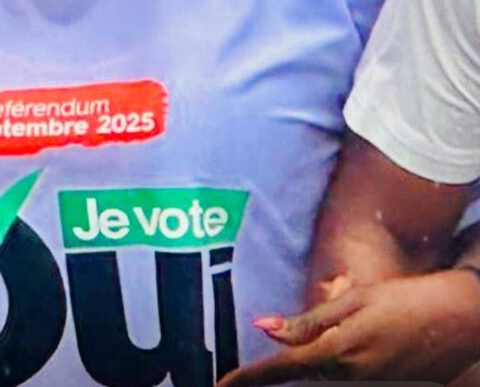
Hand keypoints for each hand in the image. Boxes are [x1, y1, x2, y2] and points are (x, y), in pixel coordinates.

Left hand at [218, 269, 479, 384]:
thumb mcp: (355, 300)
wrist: (459, 319)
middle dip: (269, 377)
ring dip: (296, 374)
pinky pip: (344, 382)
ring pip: (320, 382)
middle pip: (299, 380)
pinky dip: (323, 373)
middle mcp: (351, 378)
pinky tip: (319, 359)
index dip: (249, 377)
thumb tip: (265, 326)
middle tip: (237, 378)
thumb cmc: (404, 300)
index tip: (222, 383)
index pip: (282, 369)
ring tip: (266, 371)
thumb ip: (310, 320)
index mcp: (339, 352)